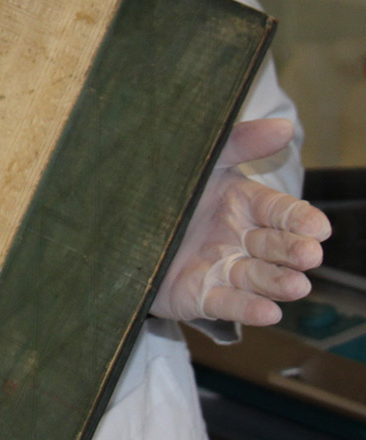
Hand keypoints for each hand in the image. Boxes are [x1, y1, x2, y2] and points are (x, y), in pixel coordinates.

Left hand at [151, 118, 330, 325]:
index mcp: (246, 205)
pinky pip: (227, 303)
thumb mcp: (203, 162)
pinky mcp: (201, 295)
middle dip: (294, 251)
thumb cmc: (170, 190)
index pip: (281, 211)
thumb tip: (285, 127)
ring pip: (257, 278)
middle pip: (275, 247)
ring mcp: (222, 269)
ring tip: (296, 285)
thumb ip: (240, 144)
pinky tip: (269, 312)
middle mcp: (241, 239)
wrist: (119, 224)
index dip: (301, 219)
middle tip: (310, 255)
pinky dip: (248, 308)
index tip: (318, 227)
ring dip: (278, 283)